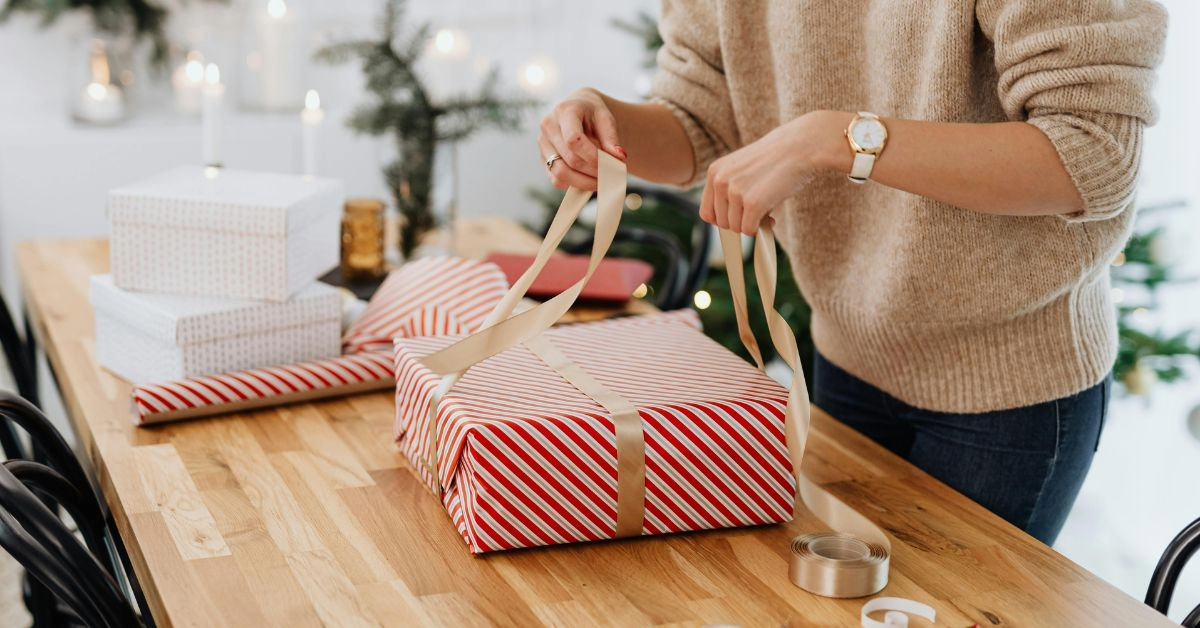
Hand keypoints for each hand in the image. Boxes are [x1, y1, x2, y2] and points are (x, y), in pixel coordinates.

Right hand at [539, 88, 627, 190]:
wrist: (577, 109)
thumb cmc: (592, 114)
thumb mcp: (605, 118)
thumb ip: (611, 137)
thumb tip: (620, 157)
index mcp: (564, 111)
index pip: (574, 140)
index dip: (593, 156)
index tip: (611, 164)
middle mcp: (548, 127)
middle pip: (570, 159)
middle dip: (593, 171)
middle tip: (612, 176)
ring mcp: (543, 144)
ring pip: (560, 173)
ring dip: (584, 182)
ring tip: (602, 181)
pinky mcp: (543, 159)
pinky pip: (556, 179)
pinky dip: (574, 184)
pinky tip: (588, 180)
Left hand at [699, 110, 849, 234]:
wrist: (801, 146)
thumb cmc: (777, 158)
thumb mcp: (742, 169)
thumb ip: (730, 190)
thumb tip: (730, 223)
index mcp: (715, 172)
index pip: (707, 213)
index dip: (724, 219)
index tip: (739, 217)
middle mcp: (720, 181)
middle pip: (722, 223)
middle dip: (740, 222)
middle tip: (758, 213)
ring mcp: (735, 192)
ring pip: (736, 228)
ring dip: (752, 224)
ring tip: (766, 211)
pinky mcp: (753, 203)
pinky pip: (749, 230)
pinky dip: (761, 229)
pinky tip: (771, 216)